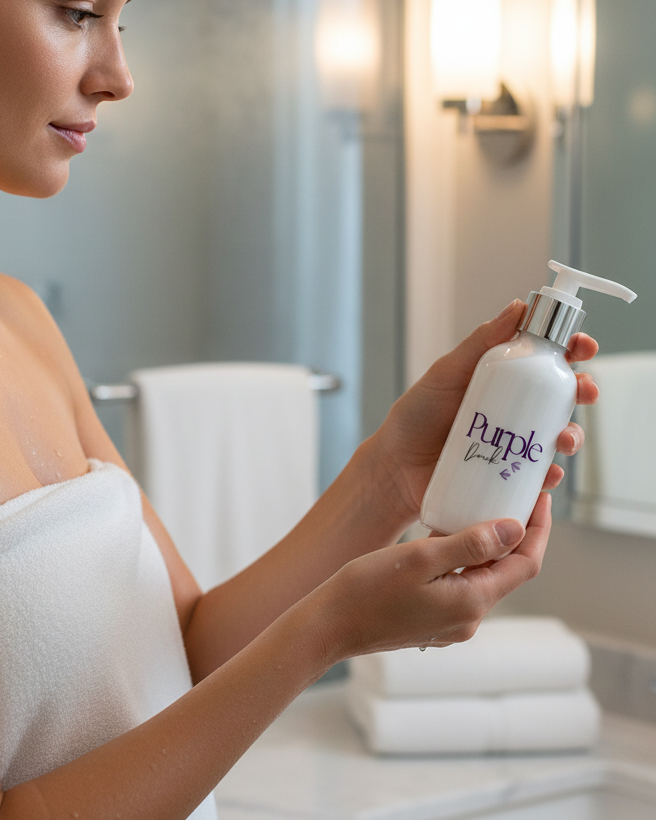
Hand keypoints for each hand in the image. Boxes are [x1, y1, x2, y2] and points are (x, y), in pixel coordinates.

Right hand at [318, 494, 550, 660]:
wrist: (329, 626)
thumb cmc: (367, 590)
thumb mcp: (420, 557)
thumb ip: (470, 544)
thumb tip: (516, 529)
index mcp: (471, 602)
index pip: (525, 564)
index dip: (538, 530)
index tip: (539, 499)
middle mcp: (468, 619)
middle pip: (507, 571)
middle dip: (516, 535)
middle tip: (512, 496)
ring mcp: (451, 624)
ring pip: (483, 578)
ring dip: (487, 547)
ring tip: (481, 510)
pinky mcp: (434, 622)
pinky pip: (461, 586)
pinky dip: (464, 561)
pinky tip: (448, 537)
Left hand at [370, 300, 598, 526]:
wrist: (396, 467)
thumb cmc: (416, 416)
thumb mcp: (446, 373)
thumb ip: (479, 343)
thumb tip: (518, 307)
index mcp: (502, 379)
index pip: (545, 358)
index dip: (572, 348)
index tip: (583, 345)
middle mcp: (514, 409)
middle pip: (562, 396)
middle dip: (584, 390)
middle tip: (585, 391)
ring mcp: (513, 443)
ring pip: (558, 436)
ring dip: (572, 435)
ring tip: (562, 439)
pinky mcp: (508, 476)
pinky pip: (538, 477)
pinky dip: (549, 477)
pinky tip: (547, 476)